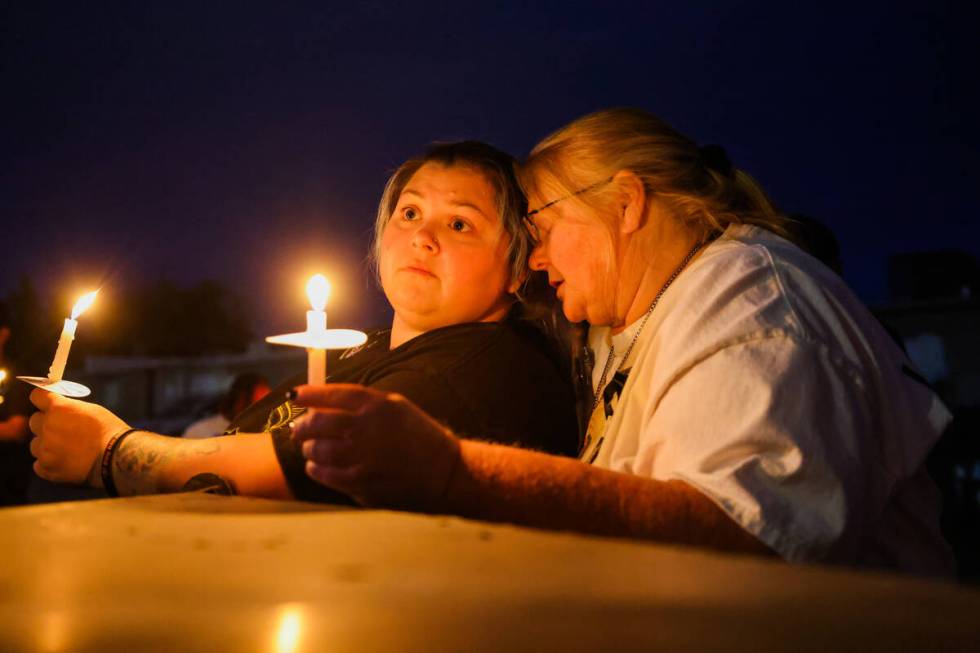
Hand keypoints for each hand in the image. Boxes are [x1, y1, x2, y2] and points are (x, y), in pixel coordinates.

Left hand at [29, 389, 129, 485]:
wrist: (116, 457)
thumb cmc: (109, 431)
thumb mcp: (92, 410)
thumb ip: (70, 408)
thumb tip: (59, 409)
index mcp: (59, 408)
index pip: (37, 396)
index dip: (42, 399)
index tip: (46, 403)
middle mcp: (47, 426)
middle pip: (34, 421)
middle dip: (45, 423)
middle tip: (62, 429)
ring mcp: (45, 449)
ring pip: (35, 444)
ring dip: (46, 445)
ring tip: (66, 449)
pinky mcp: (46, 467)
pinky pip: (39, 463)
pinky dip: (49, 463)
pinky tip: (65, 462)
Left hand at [290, 384, 460, 510]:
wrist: (445, 474)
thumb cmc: (421, 437)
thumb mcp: (397, 407)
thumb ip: (363, 403)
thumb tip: (324, 403)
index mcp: (376, 405)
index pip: (331, 394)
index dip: (308, 394)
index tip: (295, 395)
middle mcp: (366, 429)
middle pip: (317, 423)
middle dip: (301, 426)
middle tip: (298, 430)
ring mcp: (361, 458)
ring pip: (315, 450)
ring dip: (309, 448)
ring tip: (312, 449)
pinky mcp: (360, 483)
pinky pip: (324, 474)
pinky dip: (316, 468)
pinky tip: (319, 466)